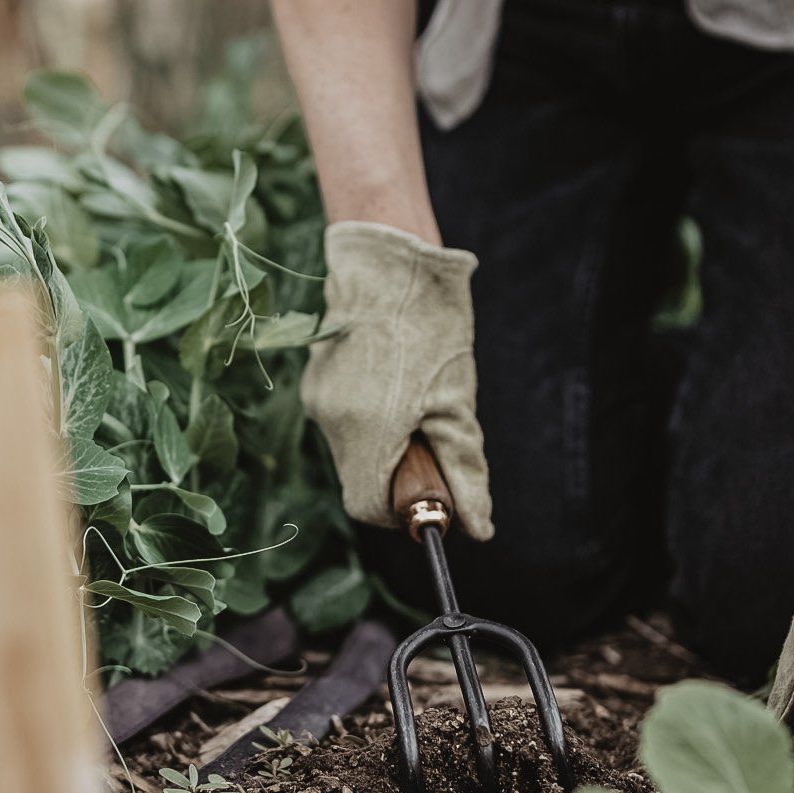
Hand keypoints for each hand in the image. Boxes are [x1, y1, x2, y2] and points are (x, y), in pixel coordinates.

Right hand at [301, 221, 491, 537]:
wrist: (386, 266)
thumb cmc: (429, 327)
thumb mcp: (457, 401)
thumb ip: (465, 469)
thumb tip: (479, 526)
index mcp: (369, 431)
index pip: (369, 507)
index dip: (401, 511)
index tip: (428, 493)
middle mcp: (333, 422)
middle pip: (361, 480)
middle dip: (397, 473)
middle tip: (430, 437)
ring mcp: (318, 401)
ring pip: (353, 451)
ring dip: (384, 444)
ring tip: (412, 400)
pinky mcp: (314, 384)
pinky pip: (343, 422)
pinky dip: (369, 419)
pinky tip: (391, 382)